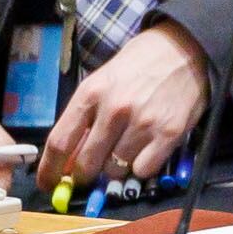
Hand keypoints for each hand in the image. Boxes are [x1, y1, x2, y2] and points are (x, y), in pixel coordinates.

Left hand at [41, 23, 209, 186]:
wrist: (184, 49)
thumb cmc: (139, 64)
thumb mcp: (102, 82)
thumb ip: (85, 117)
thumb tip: (68, 159)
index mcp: (91, 93)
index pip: (60, 142)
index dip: (49, 170)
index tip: (48, 184)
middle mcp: (115, 109)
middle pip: (86, 164)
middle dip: (84, 175)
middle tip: (89, 172)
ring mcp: (143, 123)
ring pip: (115, 170)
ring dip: (116, 167)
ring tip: (126, 147)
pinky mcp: (170, 133)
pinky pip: (144, 169)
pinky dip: (142, 166)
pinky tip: (146, 149)